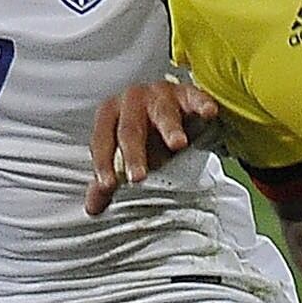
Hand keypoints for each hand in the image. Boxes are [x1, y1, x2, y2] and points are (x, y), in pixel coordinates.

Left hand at [84, 79, 221, 216]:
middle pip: (131, 130)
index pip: (102, 140)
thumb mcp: (123, 155)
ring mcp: (161, 94)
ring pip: (164, 114)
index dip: (103, 162)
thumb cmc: (143, 132)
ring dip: (171, 129)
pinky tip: (209, 113)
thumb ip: (108, 180)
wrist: (170, 106)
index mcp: (110, 114)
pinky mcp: (187, 93)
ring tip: (178, 144)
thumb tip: (92, 209)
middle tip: (138, 177)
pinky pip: (195, 98)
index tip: (108, 186)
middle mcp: (132, 100)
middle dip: (134, 154)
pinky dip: (202, 105)